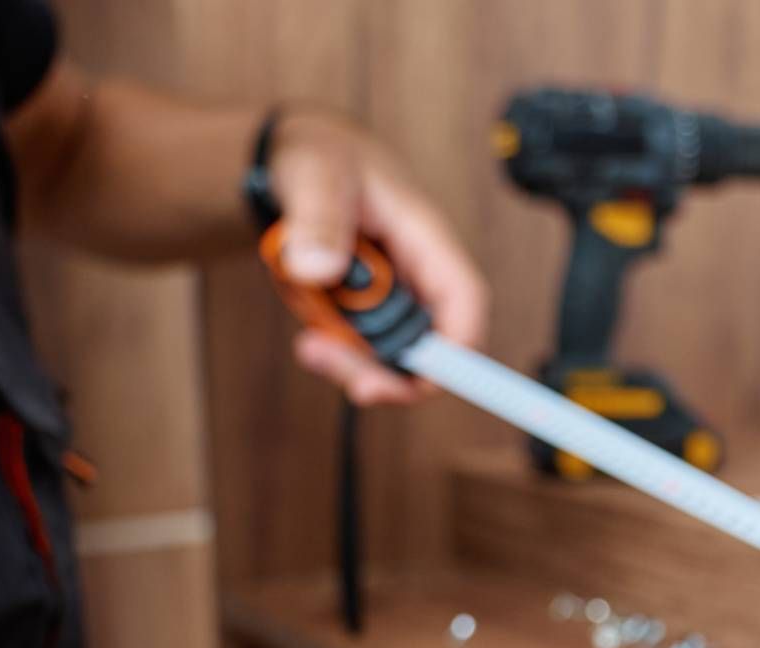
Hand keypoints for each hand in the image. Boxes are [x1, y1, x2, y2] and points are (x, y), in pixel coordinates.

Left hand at [269, 110, 488, 405]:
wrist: (295, 157)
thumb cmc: (320, 155)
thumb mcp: (314, 175)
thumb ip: (318, 218)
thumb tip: (316, 269)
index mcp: (426, 240)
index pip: (464, 301)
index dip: (457, 349)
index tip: (421, 380)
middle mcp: (418, 275)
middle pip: (427, 346)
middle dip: (385, 371)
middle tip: (326, 360)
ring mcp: (393, 296)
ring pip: (392, 357)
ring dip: (352, 362)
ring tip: (307, 348)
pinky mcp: (366, 308)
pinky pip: (361, 348)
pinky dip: (334, 350)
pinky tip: (307, 334)